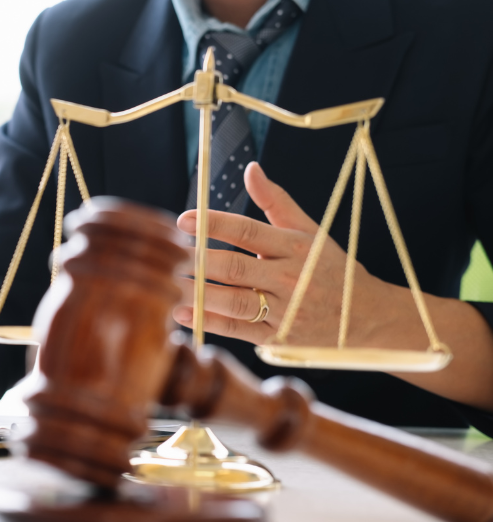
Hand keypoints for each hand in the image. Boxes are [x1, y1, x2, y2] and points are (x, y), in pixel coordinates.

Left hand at [173, 162, 390, 345]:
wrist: (368, 316)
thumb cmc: (330, 269)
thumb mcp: (309, 231)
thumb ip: (276, 201)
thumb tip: (250, 168)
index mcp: (294, 246)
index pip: (247, 231)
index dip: (213, 224)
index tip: (184, 220)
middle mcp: (289, 278)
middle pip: (234, 267)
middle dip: (198, 260)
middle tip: (168, 254)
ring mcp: (284, 311)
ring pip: (232, 300)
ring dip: (196, 293)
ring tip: (166, 282)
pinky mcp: (278, 338)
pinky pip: (238, 328)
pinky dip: (208, 322)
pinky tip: (181, 313)